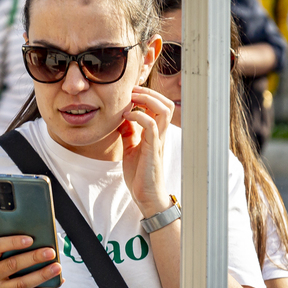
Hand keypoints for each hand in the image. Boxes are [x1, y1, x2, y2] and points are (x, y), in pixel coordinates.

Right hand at [0, 236, 59, 287]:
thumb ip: (4, 251)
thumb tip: (34, 242)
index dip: (13, 242)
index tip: (30, 239)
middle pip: (13, 265)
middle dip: (34, 258)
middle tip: (51, 252)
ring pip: (22, 283)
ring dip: (42, 275)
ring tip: (57, 268)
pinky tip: (54, 282)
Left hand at [119, 86, 173, 216]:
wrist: (145, 196)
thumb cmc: (140, 175)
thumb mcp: (130, 149)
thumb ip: (129, 134)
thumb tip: (121, 120)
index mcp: (155, 133)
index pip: (160, 106)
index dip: (147, 95)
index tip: (130, 93)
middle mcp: (160, 134)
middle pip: (166, 103)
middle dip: (149, 92)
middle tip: (131, 92)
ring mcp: (158, 140)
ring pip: (164, 110)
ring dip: (147, 100)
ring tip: (131, 100)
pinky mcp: (152, 149)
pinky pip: (151, 125)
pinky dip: (139, 115)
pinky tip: (127, 117)